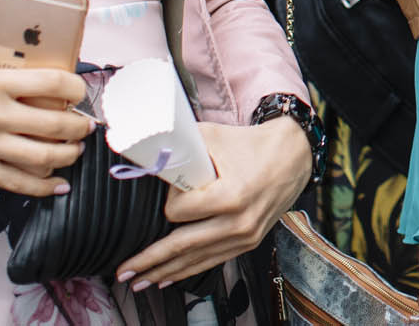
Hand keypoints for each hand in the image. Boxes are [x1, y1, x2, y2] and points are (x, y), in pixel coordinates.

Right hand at [0, 65, 89, 197]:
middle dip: (80, 129)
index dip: (78, 89)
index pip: (54, 84)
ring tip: (73, 151)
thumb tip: (53, 90)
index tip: (81, 95)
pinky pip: (17, 183)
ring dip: (68, 156)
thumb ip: (11, 82)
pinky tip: (58, 184)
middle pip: (56, 125)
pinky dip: (44, 186)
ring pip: (43, 158)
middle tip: (85, 128)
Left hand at [117, 117, 310, 289]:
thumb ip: (180, 147)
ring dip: (164, 272)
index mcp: (231, 195)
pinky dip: (188, 271)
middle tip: (123, 270)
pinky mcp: (249, 241)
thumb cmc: (252, 143)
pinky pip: (212, 261)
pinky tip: (167, 278)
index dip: (167, 204)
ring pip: (196, 259)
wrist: (295, 154)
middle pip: (183, 246)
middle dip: (149, 260)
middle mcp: (239, 221)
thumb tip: (147, 156)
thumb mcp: (214, 137)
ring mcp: (246, 235)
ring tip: (138, 281)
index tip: (168, 191)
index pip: (180, 211)